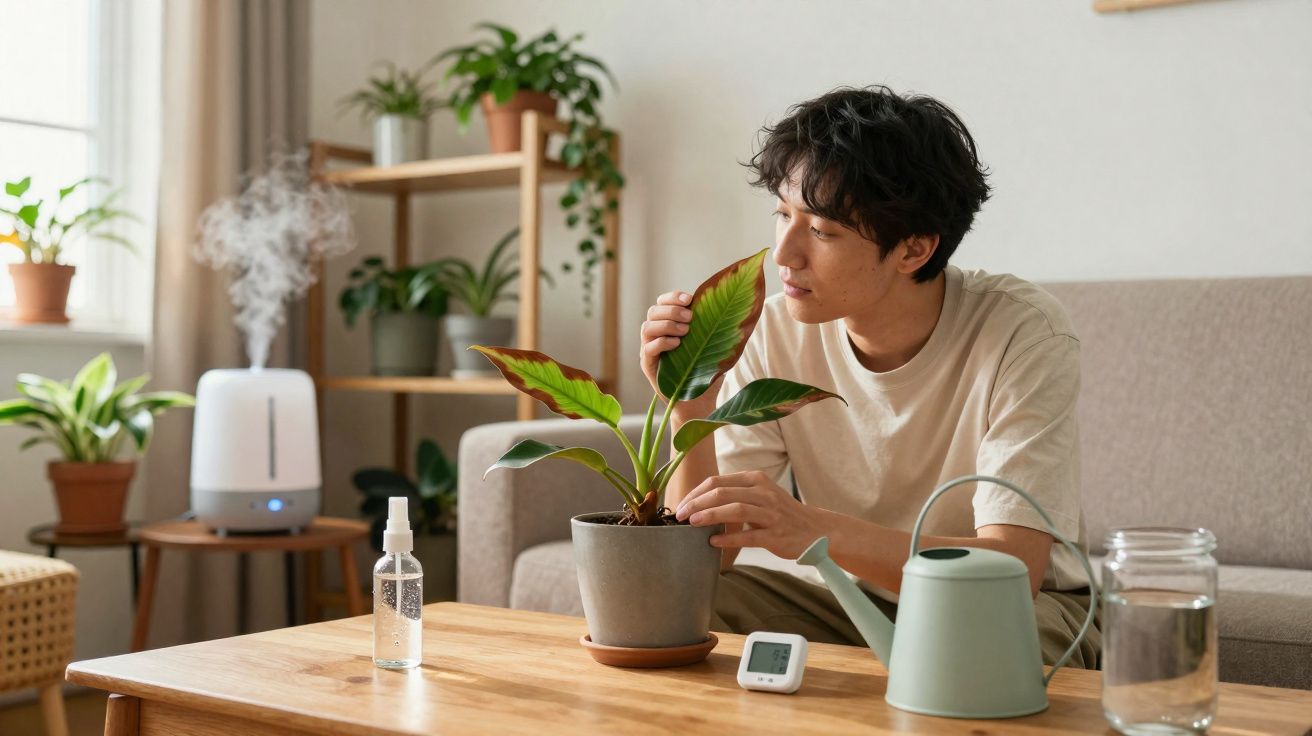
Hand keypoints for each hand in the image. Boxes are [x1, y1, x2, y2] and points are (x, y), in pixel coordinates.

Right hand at [640, 290, 722, 409]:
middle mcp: (656, 335)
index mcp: (670, 326)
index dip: (673, 297)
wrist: (700, 402)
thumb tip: (736, 311)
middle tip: (691, 317)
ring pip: (647, 327)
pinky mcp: (648, 366)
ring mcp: (650, 350)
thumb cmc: (707, 372)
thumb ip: (717, 329)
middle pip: (653, 311)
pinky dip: (661, 343)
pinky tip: (677, 345)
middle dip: (671, 309)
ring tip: (685, 331)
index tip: (689, 298)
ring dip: (666, 324)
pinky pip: (647, 349)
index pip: (663, 302)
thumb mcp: (714, 347)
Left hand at [674, 470, 826, 559]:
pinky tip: (713, 542)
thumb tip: (699, 502)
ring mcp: (770, 513)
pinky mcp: (775, 534)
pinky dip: (729, 539)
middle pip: (722, 493)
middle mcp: (763, 492)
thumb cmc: (781, 513)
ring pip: (735, 510)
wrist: (815, 529)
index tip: (681, 504)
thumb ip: (735, 494)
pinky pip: (749, 536)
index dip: (695, 492)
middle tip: (679, 515)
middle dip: (696, 503)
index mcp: (755, 479)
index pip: (717, 481)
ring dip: (710, 516)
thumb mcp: (760, 494)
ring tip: (692, 523)